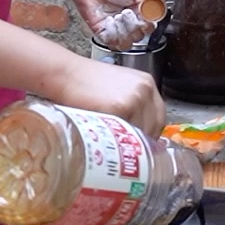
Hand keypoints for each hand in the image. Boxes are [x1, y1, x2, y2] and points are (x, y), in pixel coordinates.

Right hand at [50, 58, 166, 136]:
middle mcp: (145, 89)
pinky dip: (115, 142)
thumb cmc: (85, 82)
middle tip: (124, 150)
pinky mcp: (120, 108)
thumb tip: (139, 135)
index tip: (139, 145)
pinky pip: (124, 134)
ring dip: (127, 144)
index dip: (150, 134)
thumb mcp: (117, 88)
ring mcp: (134, 99)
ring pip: (140, 134)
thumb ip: (133, 105)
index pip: (159, 117)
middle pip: (153, 128)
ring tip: (112, 147)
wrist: (64, 74)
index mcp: (147, 83)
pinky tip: (105, 143)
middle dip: (140, 142)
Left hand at [70, 0, 168, 49]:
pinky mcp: (104, 32)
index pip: (151, 24)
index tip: (144, 11)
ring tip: (118, 16)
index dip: (149, 21)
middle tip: (127, 11)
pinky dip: (113, 34)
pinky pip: (112, 43)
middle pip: (140, 36)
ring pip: (128, 43)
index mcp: (140, 10)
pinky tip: (109, 20)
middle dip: (135, 24)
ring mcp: (117, 28)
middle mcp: (130, 21)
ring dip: (124, 30)